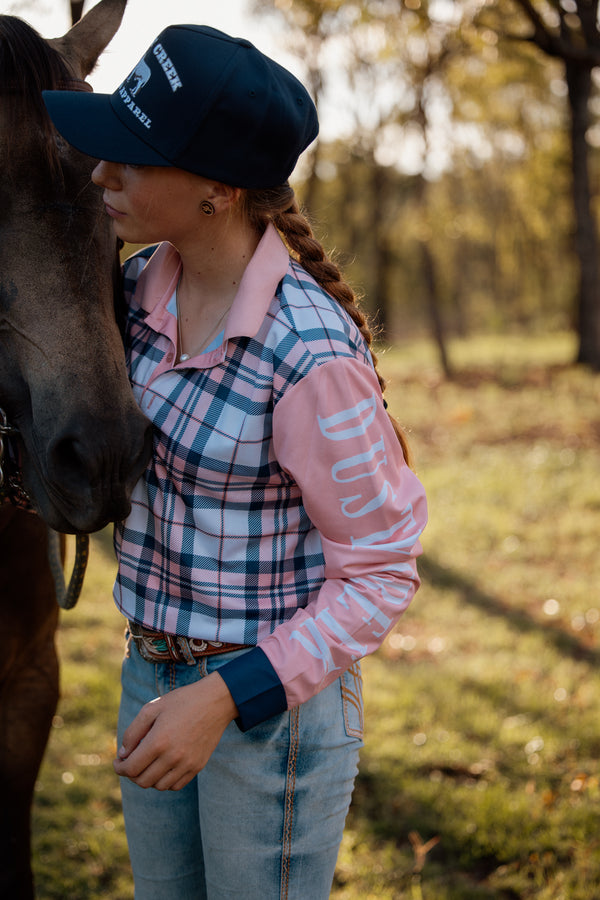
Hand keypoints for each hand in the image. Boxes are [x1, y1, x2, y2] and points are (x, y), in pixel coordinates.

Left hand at [113, 671, 237, 790]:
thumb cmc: (182, 701)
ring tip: (147, 764)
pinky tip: (163, 767)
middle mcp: (172, 757)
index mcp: (158, 741)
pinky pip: (176, 785)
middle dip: (131, 774)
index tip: (118, 762)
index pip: (131, 768)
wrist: (216, 702)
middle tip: (131, 762)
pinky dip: (165, 781)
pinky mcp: (197, 766)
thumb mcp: (152, 708)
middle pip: (142, 781)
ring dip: (148, 778)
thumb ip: (133, 731)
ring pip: (159, 786)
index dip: (119, 768)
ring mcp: (187, 764)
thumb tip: (124, 754)